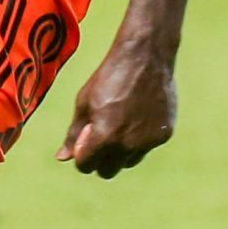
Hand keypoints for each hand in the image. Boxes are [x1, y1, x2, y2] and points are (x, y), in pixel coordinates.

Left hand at [56, 35, 176, 179]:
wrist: (146, 57)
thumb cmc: (110, 77)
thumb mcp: (84, 102)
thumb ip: (74, 134)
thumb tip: (62, 158)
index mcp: (104, 137)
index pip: (86, 165)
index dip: (82, 155)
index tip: (84, 139)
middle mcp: (128, 144)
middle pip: (107, 171)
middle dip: (100, 159)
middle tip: (101, 136)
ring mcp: (148, 141)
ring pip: (128, 161)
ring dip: (121, 151)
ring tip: (121, 122)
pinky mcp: (164, 134)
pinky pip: (146, 148)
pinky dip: (140, 139)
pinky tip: (138, 114)